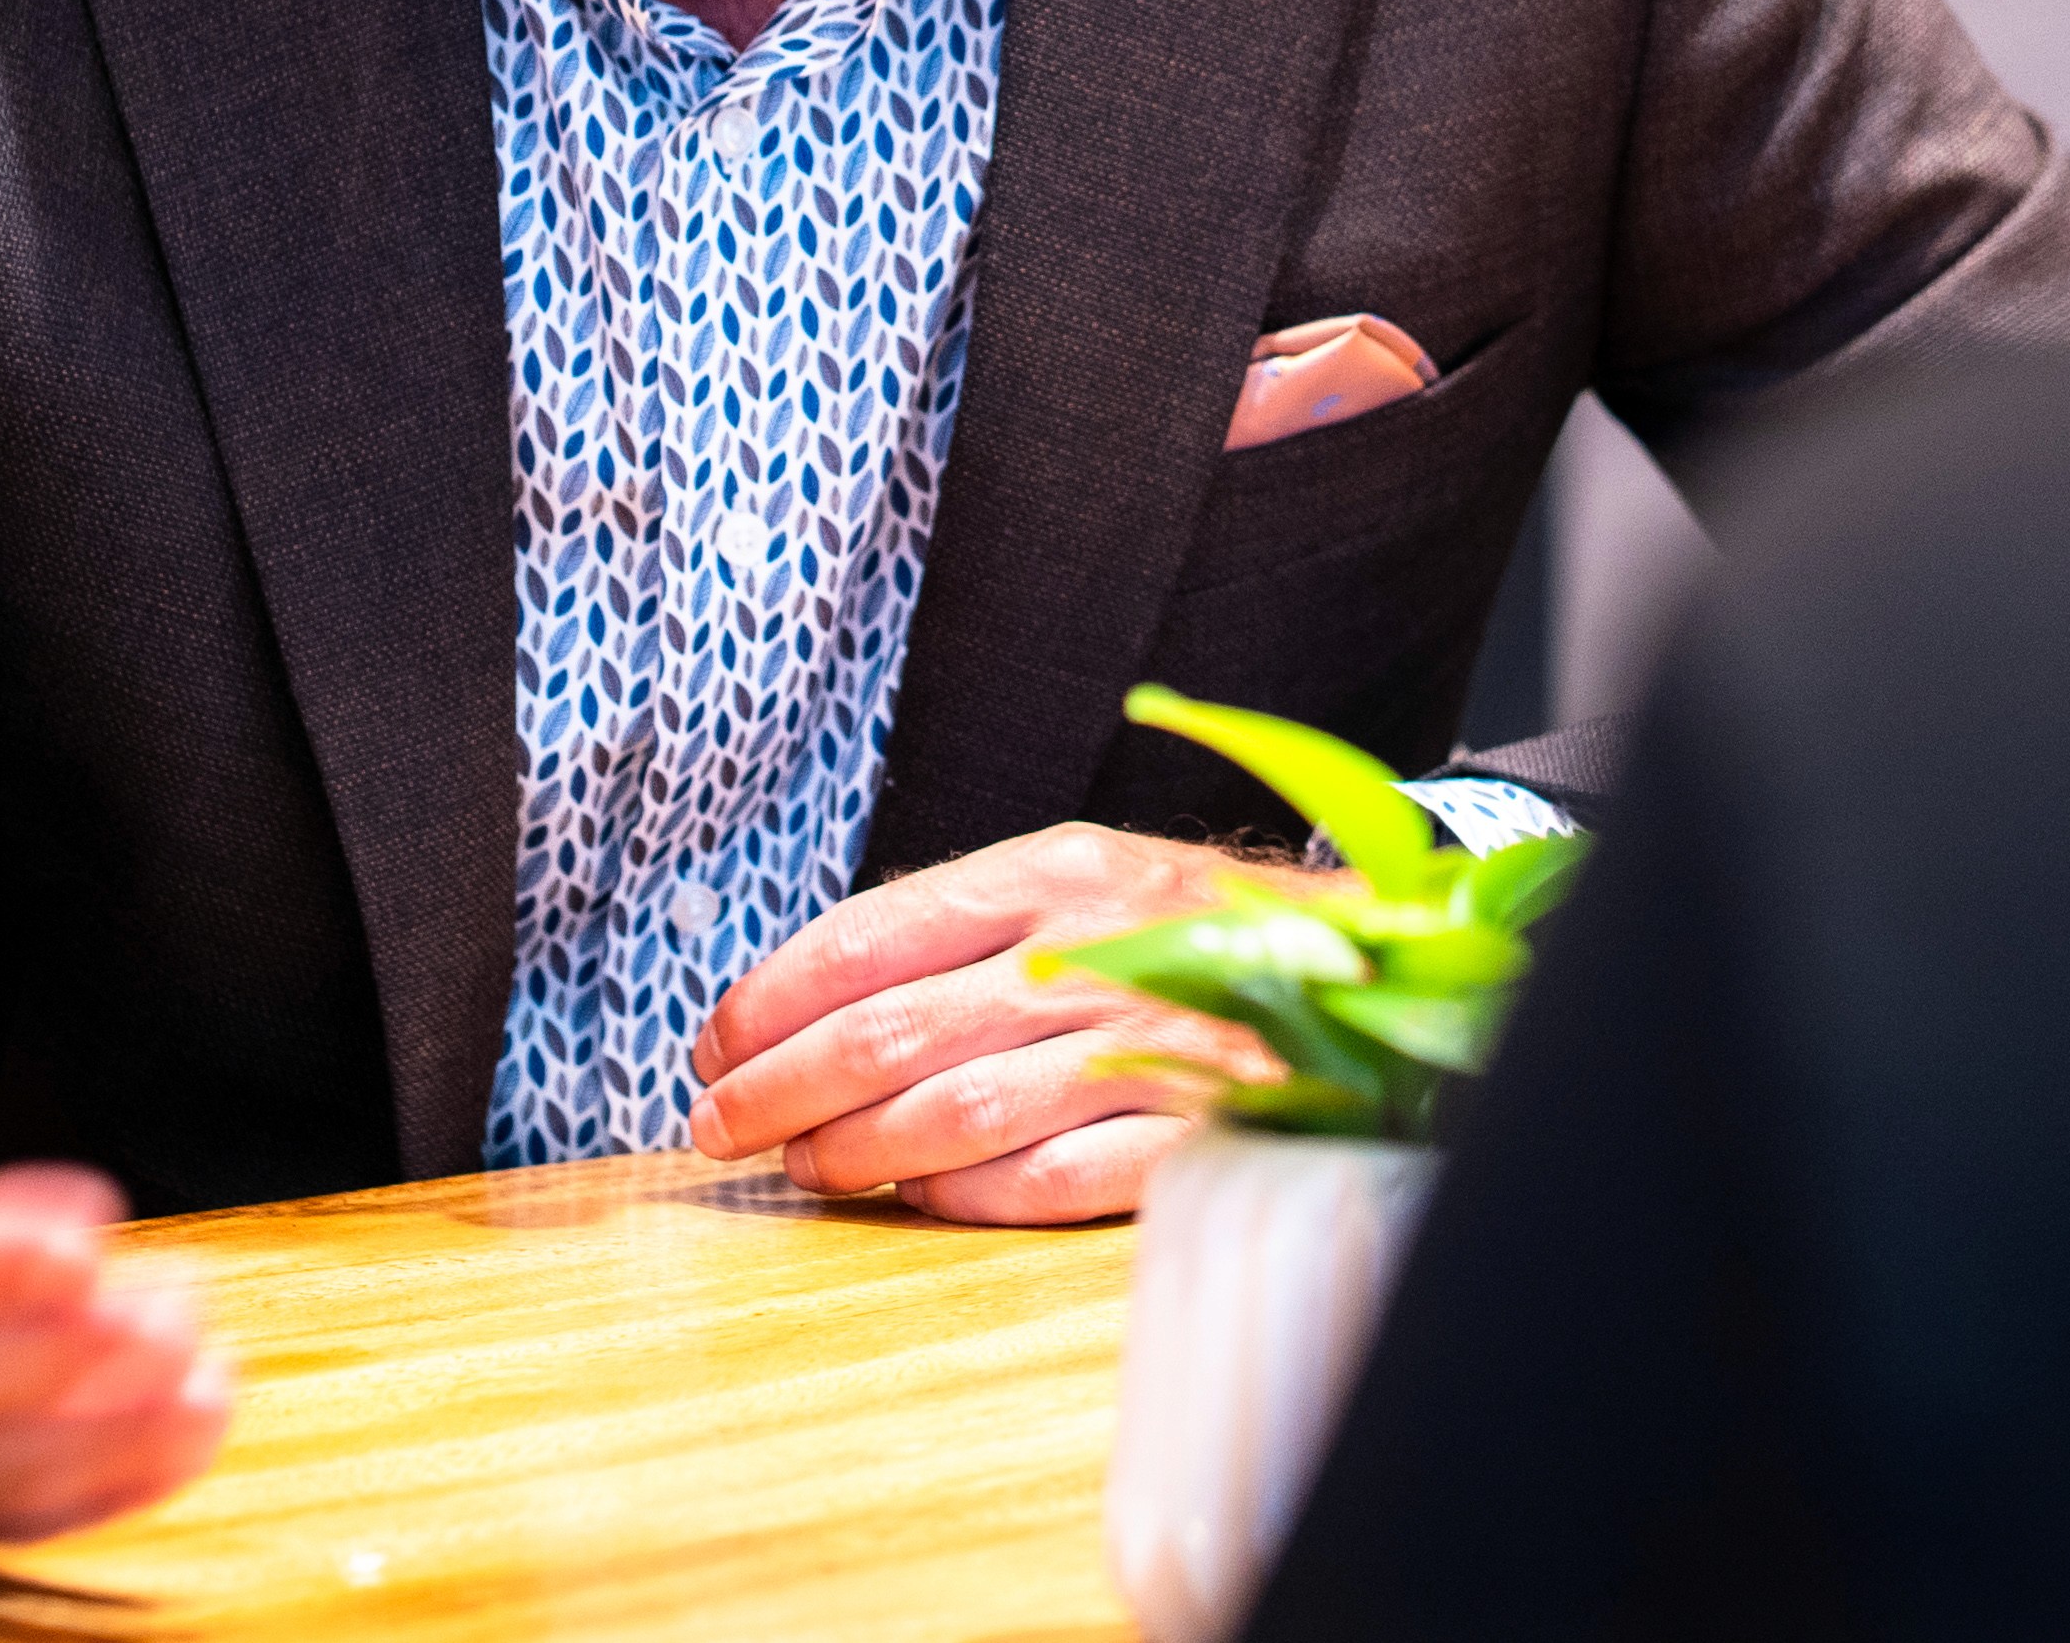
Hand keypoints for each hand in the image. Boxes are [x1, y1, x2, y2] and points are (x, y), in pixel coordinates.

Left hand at [681, 822, 1261, 1221]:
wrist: (1357, 955)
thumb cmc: (1177, 924)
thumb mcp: (1074, 877)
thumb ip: (956, 926)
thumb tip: (799, 1003)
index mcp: (1052, 871)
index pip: (867, 938)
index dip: (767, 1003)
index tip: (711, 1048)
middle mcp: (1093, 950)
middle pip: (889, 1034)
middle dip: (777, 1091)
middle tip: (720, 1127)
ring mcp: (1142, 1045)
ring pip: (954, 1115)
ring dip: (854, 1153)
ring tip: (805, 1166)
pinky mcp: (1184, 1132)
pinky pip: (1047, 1180)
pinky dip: (967, 1198)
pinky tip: (922, 1196)